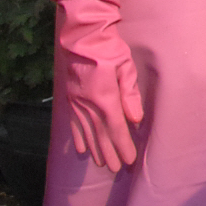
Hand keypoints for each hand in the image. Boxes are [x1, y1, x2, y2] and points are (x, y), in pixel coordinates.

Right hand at [54, 0, 141, 170]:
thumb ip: (130, 95)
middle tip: (116, 169)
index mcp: (104, 97)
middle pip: (100, 135)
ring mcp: (76, 102)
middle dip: (109, 153)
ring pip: (86, 132)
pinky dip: (78, 137)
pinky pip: (73, 123)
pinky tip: (82, 149)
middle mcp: (87, 104)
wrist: (82, 37)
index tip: (128, 160)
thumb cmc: (109, 49)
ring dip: (95, 149)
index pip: (115, 128)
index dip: (122, 146)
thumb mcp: (125, 68)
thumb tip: (135, 120)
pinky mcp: (70, 98)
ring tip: (102, 163)